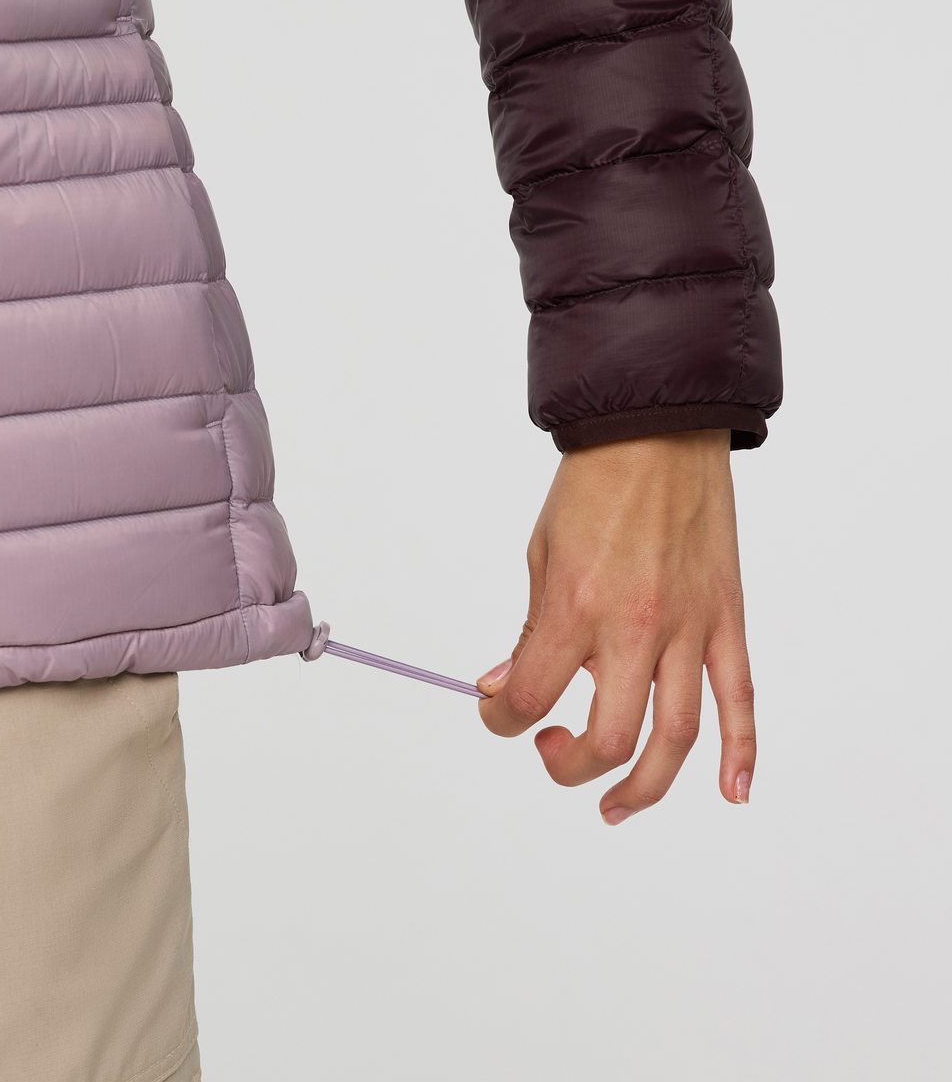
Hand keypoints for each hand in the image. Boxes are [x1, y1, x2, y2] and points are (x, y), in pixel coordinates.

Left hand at [476, 430, 754, 823]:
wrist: (656, 434)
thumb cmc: (592, 488)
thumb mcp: (540, 557)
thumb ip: (528, 630)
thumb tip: (502, 684)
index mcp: (575, 608)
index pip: (529, 698)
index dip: (501, 720)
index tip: (498, 713)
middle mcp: (633, 628)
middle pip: (605, 740)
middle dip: (565, 764)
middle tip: (551, 751)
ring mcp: (687, 628)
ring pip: (674, 738)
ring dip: (644, 787)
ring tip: (616, 805)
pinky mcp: (726, 620)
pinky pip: (739, 699)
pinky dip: (741, 752)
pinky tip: (731, 791)